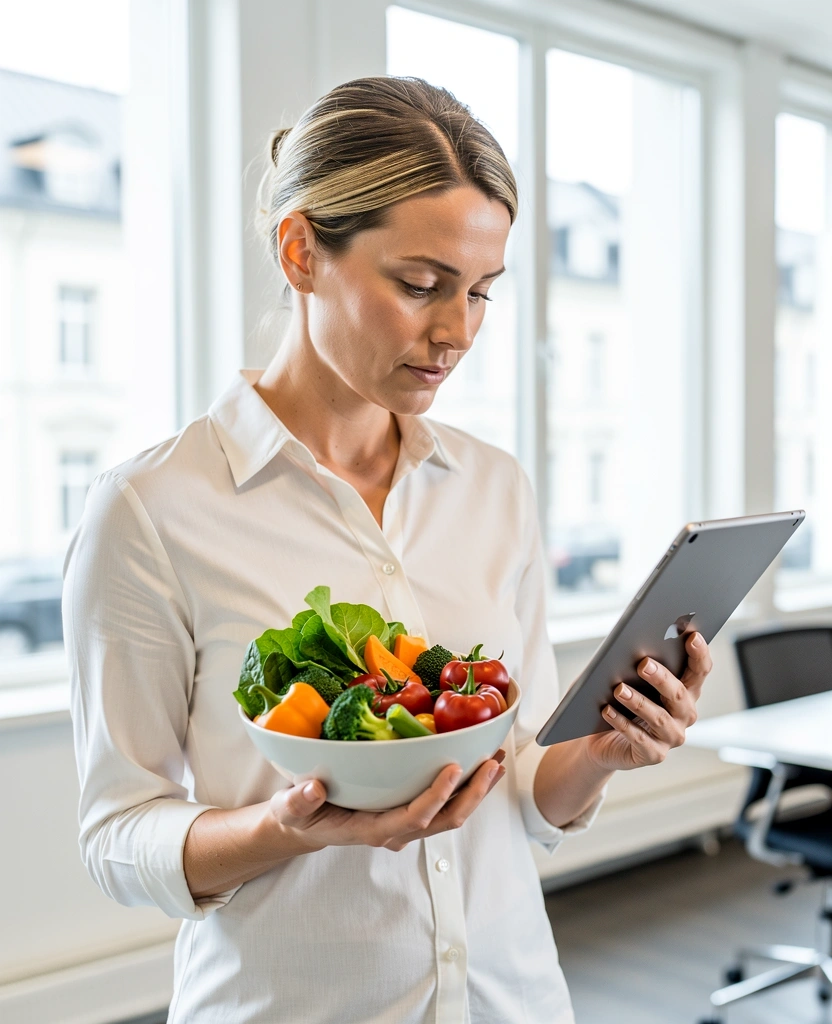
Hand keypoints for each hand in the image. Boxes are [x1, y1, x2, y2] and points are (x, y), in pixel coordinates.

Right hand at [269, 750, 506, 852]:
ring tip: (496, 759)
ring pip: (452, 813)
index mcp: (372, 829)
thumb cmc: (299, 813)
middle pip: (445, 819)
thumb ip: (299, 800)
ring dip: (477, 789)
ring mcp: (406, 823)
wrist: (305, 824)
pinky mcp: (411, 811)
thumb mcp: (291, 807)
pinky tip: (480, 763)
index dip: (436, 796)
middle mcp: (396, 830)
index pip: (413, 817)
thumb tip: (313, 788)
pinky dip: (467, 785)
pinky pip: (446, 803)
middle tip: (491, 763)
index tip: (453, 768)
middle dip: (472, 794)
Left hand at [583, 632, 711, 771]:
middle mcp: (684, 715)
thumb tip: (625, 648)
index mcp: (684, 691)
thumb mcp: (623, 678)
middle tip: (643, 663)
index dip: (699, 654)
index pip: (699, 671)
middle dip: (662, 678)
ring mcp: (671, 737)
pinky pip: (639, 739)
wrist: (599, 740)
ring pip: (659, 718)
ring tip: (619, 688)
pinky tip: (607, 710)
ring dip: (638, 702)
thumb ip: (630, 664)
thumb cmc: (616, 701)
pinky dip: (622, 723)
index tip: (692, 636)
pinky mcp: (653, 755)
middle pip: (679, 695)